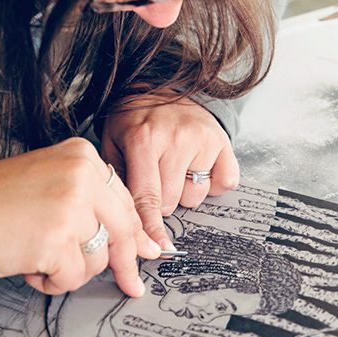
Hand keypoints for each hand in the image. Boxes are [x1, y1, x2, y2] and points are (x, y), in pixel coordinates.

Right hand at [0, 138, 160, 296]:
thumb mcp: (48, 184)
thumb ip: (89, 203)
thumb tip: (136, 240)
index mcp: (81, 156)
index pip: (124, 201)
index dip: (136, 233)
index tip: (146, 251)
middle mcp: (81, 175)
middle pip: (123, 231)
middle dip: (124, 264)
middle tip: (129, 285)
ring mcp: (71, 207)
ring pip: (99, 259)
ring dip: (70, 270)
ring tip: (37, 255)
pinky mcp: (57, 240)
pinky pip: (73, 278)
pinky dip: (51, 282)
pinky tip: (29, 266)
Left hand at [100, 96, 239, 251]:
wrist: (158, 87)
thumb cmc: (132, 121)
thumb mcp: (112, 145)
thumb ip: (118, 184)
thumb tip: (128, 228)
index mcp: (143, 139)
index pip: (147, 197)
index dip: (150, 228)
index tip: (158, 250)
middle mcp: (175, 138)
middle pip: (171, 201)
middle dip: (160, 200)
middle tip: (155, 176)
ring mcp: (202, 138)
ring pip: (196, 196)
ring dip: (184, 191)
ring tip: (174, 166)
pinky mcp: (222, 140)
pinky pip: (225, 183)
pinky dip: (212, 183)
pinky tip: (197, 166)